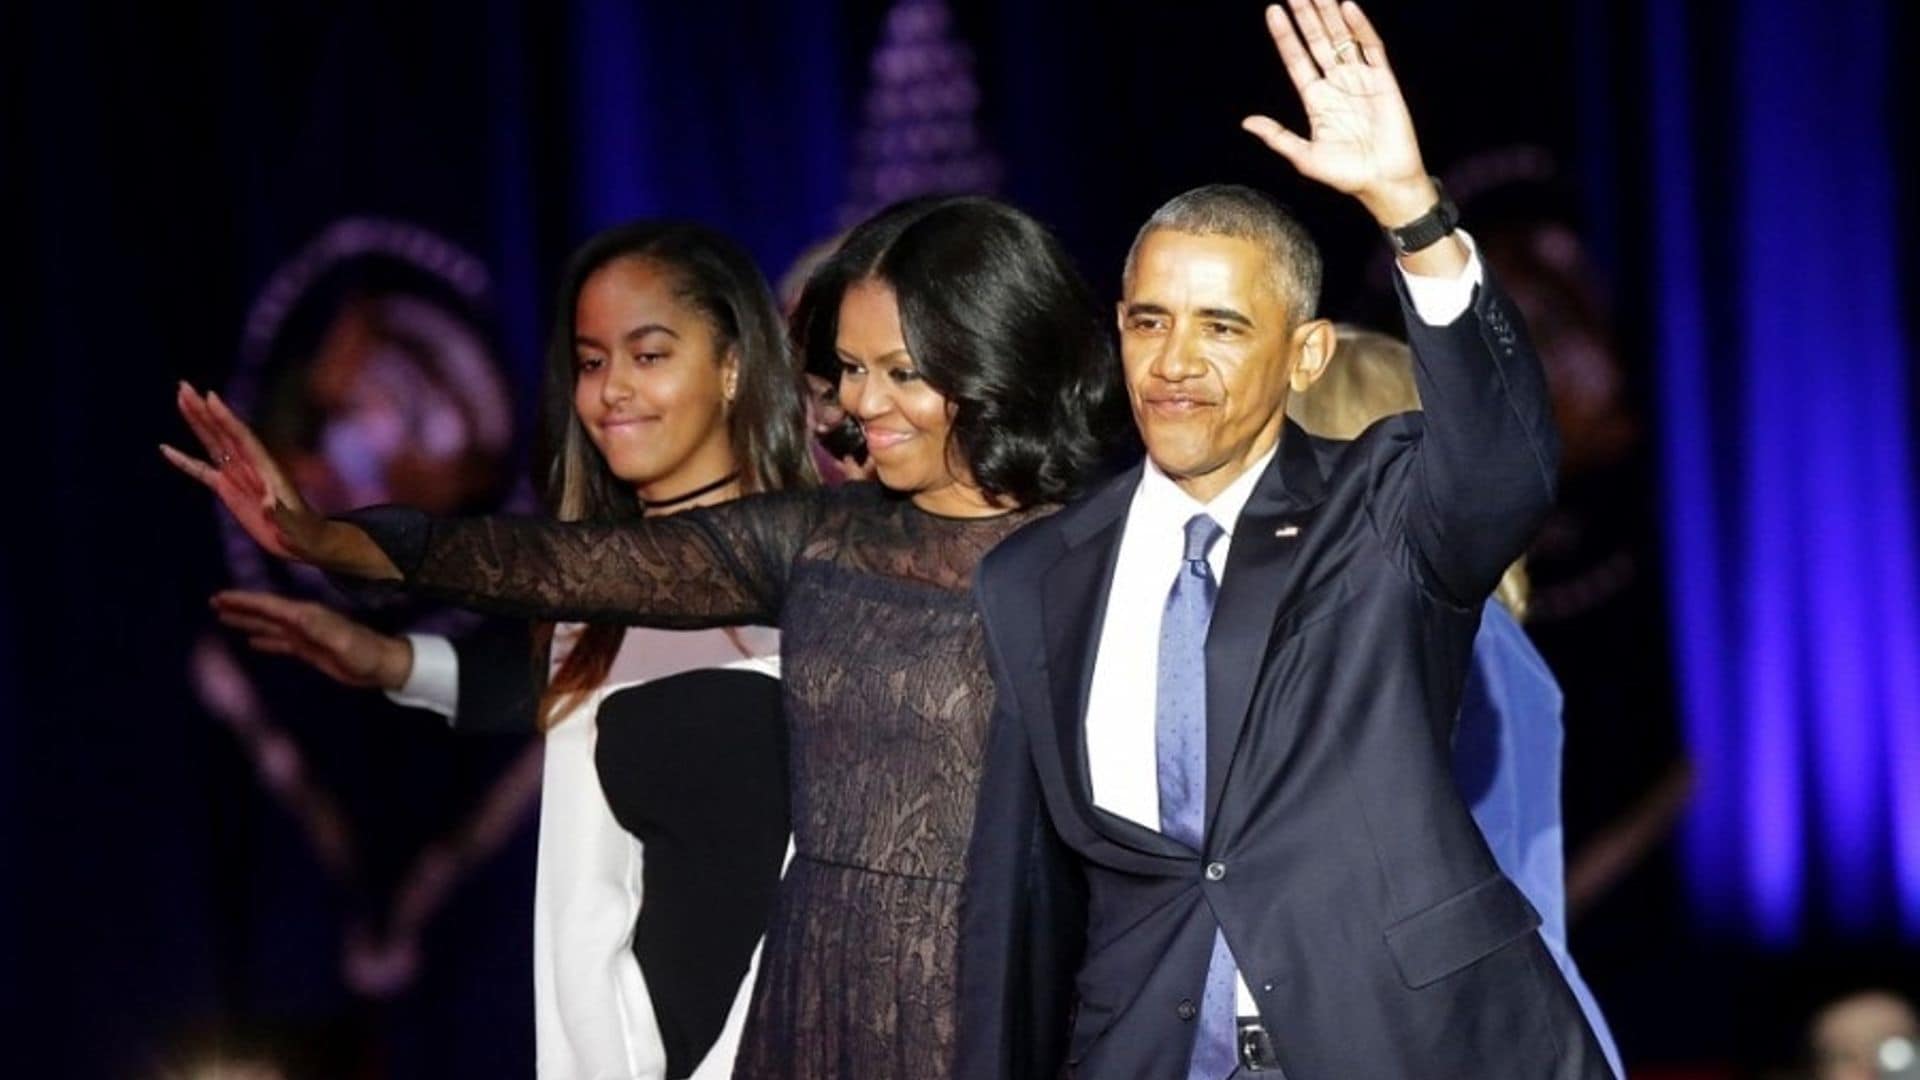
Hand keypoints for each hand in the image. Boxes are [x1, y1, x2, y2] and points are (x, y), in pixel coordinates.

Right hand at [161, 381, 329, 562]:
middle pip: (222, 431)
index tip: (210, 397)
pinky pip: (201, 470)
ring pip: (211, 442)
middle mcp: (250, 466)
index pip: (242, 437)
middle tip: (183, 386)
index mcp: (266, 469)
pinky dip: (184, 460)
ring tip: (180, 398)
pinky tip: (165, 449)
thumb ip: (281, 514)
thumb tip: (267, 503)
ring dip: (196, 421)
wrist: (305, 541)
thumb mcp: (295, 526)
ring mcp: (238, 475)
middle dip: (203, 409)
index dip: (226, 418)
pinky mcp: (228, 489)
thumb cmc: (305, 534)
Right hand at [211, 589, 414, 690]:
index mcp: (308, 615)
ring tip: (224, 617)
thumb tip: (294, 615)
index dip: (245, 601)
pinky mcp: (309, 649)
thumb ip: (319, 628)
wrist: (382, 665)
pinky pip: (280, 642)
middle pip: (265, 611)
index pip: (270, 605)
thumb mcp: (342, 641)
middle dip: (240, 606)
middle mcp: (304, 621)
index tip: (221, 597)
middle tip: (213, 601)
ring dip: (247, 620)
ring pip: (269, 625)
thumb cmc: (364, 653)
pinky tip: (251, 641)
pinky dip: (264, 639)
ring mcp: (305, 635)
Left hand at [1241, 1, 1436, 226]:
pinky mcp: (1383, 80)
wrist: (1384, 182)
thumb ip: (1277, 136)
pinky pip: (1371, 48)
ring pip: (1342, 39)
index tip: (1273, 12)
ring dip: (1330, 15)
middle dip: (1306, 16)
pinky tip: (1347, 9)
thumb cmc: (1346, 175)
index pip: (1297, 59)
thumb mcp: (1305, 157)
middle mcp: (1337, 84)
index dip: (1285, 36)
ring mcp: (1360, 79)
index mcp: (1316, 99)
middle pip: (1318, 42)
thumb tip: (1247, 122)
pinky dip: (1360, 28)